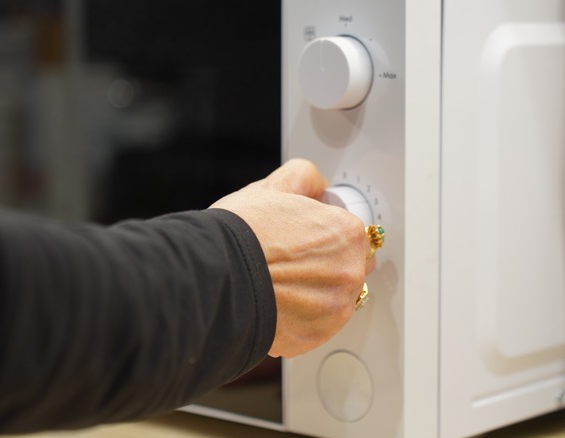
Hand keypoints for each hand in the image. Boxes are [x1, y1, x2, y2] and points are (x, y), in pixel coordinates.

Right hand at [211, 159, 368, 357]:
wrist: (213, 278)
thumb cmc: (240, 235)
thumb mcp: (271, 189)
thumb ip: (302, 177)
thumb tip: (314, 183)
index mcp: (347, 233)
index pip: (351, 233)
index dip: (325, 233)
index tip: (307, 239)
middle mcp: (350, 273)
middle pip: (349, 267)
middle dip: (327, 264)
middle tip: (292, 261)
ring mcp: (335, 309)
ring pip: (334, 298)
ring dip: (315, 293)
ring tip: (280, 283)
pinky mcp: (316, 336)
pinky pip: (316, 325)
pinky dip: (301, 317)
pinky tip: (277, 302)